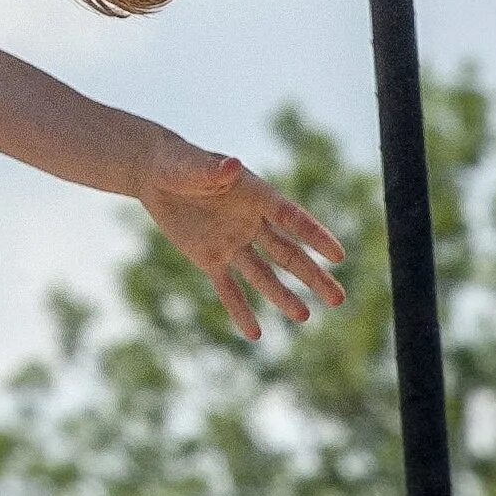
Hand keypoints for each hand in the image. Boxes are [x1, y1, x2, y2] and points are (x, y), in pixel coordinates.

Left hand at [140, 147, 347, 339]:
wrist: (156, 174)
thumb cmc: (179, 162)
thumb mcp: (192, 165)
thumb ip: (213, 170)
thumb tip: (233, 165)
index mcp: (255, 196)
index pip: (291, 219)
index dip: (315, 236)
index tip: (338, 256)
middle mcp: (250, 223)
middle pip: (287, 253)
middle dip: (312, 276)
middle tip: (338, 299)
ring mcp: (232, 243)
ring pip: (263, 275)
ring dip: (282, 296)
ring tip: (304, 317)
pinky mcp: (209, 258)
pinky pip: (228, 288)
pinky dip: (239, 310)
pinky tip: (255, 334)